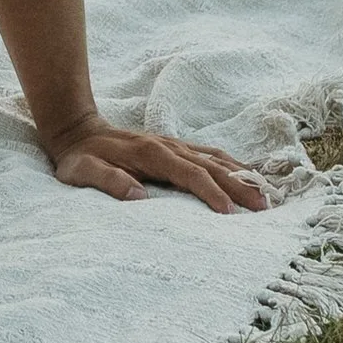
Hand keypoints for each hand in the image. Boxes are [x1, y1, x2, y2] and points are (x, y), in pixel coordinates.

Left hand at [42, 117, 270, 213]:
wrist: (76, 130)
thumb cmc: (79, 158)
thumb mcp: (82, 171)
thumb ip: (107, 181)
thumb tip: (138, 196)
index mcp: (150, 152)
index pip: (189, 173)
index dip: (210, 191)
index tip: (229, 212)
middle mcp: (168, 145)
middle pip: (212, 165)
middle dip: (240, 185)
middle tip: (265, 207)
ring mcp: (174, 144)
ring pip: (216, 158)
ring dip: (242, 175)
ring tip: (266, 195)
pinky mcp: (175, 147)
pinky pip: (210, 154)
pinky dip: (232, 163)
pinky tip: (248, 175)